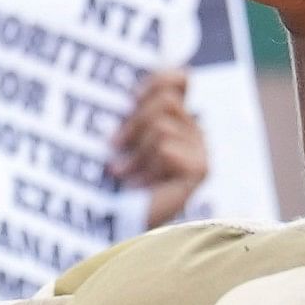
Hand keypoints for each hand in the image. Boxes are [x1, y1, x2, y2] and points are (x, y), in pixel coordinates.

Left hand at [109, 67, 209, 227]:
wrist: (109, 226)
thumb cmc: (104, 182)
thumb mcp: (115, 137)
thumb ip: (129, 110)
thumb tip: (134, 85)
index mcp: (172, 119)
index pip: (179, 79)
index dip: (158, 79)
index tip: (130, 99)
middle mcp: (192, 132)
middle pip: (166, 99)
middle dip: (133, 123)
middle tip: (113, 147)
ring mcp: (200, 151)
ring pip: (162, 125)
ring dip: (135, 151)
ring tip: (121, 174)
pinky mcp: (200, 169)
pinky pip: (166, 147)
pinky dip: (145, 167)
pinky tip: (137, 187)